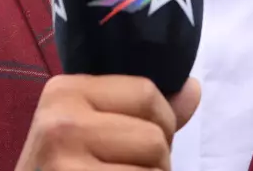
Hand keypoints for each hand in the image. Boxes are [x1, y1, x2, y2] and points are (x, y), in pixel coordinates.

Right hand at [15, 74, 200, 170]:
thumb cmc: (60, 167)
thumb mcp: (87, 128)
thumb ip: (140, 110)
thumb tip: (192, 89)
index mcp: (65, 90)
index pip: (146, 93)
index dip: (161, 120)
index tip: (139, 142)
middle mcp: (61, 122)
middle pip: (154, 137)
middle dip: (158, 161)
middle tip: (130, 170)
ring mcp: (65, 162)